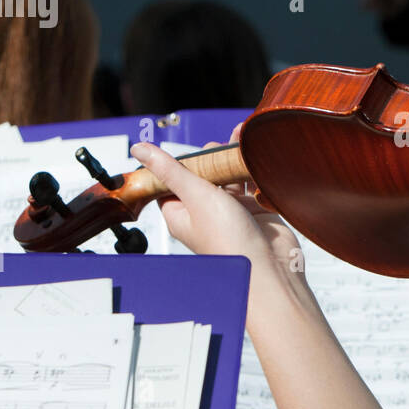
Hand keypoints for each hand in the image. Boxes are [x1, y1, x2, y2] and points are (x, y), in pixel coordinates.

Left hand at [130, 126, 300, 269]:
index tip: (185, 148)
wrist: (268, 265)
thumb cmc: (228, 243)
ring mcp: (229, 210)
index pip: (168, 181)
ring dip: (231, 160)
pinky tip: (251, 158)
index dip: (175, 162)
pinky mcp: (251, 209)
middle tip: (217, 150)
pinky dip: (249, 169)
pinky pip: (247, 183)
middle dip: (209, 157)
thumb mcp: (195, 196)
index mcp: (180, 213)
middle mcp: (203, 212)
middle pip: (200, 174)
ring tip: (238, 143)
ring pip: (225, 176)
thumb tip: (140, 150)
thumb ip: (171, 169)